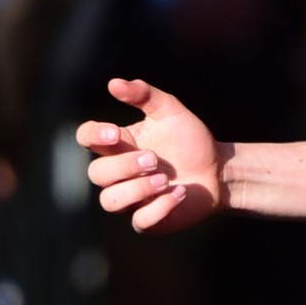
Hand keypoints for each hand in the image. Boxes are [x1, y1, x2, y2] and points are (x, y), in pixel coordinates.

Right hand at [78, 76, 225, 230]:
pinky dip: (159, 208)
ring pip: (109, 201)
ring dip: (135, 189)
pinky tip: (179, 194)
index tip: (115, 132)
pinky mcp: (148, 220)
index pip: (86, 137)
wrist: (219, 170)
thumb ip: (144, 95)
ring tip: (164, 179)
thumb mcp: (170, 111)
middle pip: (96, 174)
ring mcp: (131, 199)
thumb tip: (113, 83)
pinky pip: (139, 221)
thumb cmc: (190, 140)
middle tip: (154, 159)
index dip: (93, 135)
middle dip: (123, 166)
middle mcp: (119, 173)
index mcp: (119, 143)